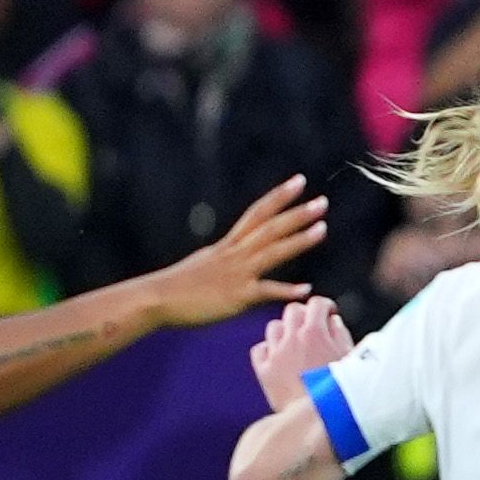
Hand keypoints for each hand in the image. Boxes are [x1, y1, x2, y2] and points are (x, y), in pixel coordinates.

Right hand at [146, 173, 326, 325]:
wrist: (156, 298)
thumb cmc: (177, 286)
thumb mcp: (204, 265)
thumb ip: (225, 261)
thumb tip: (236, 259)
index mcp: (227, 245)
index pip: (257, 212)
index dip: (279, 196)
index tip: (299, 181)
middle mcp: (235, 254)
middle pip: (270, 227)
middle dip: (297, 213)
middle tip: (323, 201)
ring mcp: (237, 274)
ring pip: (272, 251)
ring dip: (298, 240)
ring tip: (322, 228)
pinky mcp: (236, 297)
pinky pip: (265, 291)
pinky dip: (286, 290)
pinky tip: (306, 289)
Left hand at [249, 295, 351, 409]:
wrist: (315, 419)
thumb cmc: (339, 391)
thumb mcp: (350, 358)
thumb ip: (341, 334)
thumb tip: (333, 321)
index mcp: (315, 332)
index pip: (317, 303)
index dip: (325, 305)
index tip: (329, 313)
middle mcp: (292, 338)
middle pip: (293, 310)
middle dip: (304, 314)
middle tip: (312, 326)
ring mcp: (276, 354)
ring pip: (274, 327)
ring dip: (285, 331)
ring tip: (294, 342)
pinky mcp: (265, 372)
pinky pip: (259, 350)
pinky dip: (267, 350)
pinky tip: (277, 357)